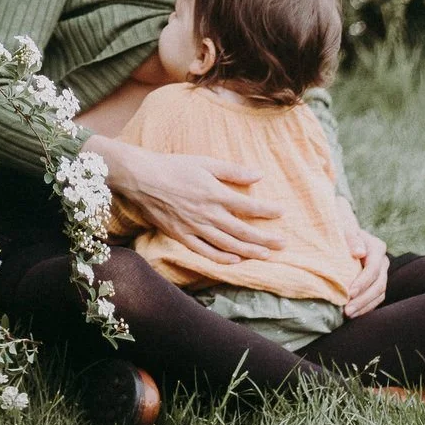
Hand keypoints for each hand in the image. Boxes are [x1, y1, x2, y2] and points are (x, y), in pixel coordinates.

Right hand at [91, 137, 282, 267]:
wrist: (142, 179)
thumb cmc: (173, 167)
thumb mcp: (205, 163)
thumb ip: (232, 171)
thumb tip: (258, 175)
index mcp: (215, 194)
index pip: (248, 207)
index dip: (267, 211)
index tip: (281, 212)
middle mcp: (208, 215)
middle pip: (242, 231)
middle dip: (264, 239)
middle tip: (282, 244)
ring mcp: (194, 228)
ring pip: (227, 245)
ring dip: (249, 251)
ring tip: (266, 256)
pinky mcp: (182, 236)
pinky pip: (205, 252)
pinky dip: (221, 258)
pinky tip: (235, 261)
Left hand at [343, 224, 388, 317]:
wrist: (344, 235)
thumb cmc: (341, 230)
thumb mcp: (344, 229)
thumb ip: (352, 238)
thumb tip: (359, 253)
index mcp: (377, 247)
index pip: (373, 268)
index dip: (362, 282)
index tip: (349, 293)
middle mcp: (383, 261)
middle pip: (379, 285)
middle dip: (363, 300)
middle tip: (347, 311)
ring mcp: (382, 273)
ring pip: (379, 294)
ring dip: (364, 307)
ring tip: (348, 315)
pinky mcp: (377, 283)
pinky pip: (376, 299)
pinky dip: (366, 308)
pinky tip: (354, 314)